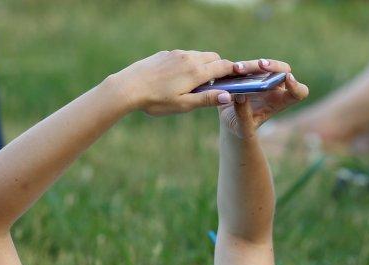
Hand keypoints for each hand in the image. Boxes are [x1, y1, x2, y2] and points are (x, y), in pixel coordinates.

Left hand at [111, 50, 235, 115]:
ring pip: (198, 55)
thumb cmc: (156, 100)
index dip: (233, 71)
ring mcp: (176, 54)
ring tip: (196, 83)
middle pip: (213, 57)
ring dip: (203, 65)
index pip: (223, 66)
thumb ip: (206, 99)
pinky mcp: (165, 54)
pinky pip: (184, 56)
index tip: (239, 76)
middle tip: (217, 83)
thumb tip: (228, 97)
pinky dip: (189, 64)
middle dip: (219, 67)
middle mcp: (189, 58)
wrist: (129, 87)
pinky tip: (178, 78)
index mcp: (197, 72)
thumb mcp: (183, 105)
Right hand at [218, 59, 308, 138]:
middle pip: (283, 70)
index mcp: (279, 102)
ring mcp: (261, 78)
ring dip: (251, 65)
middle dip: (273, 66)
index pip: (299, 92)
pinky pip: (246, 64)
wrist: (228, 119)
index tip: (288, 80)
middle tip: (261, 65)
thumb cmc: (240, 127)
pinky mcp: (248, 72)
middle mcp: (273, 88)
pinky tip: (230, 69)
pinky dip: (239, 65)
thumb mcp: (241, 128)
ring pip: (262, 65)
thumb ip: (243, 116)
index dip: (297, 86)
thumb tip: (241, 96)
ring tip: (237, 69)